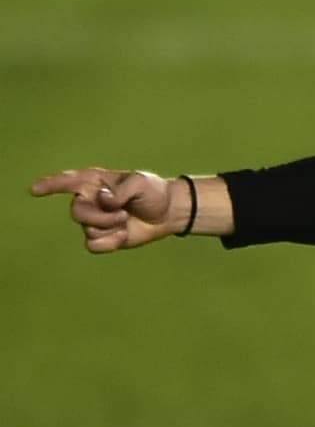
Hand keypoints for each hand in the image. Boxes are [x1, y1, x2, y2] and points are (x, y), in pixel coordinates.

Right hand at [30, 168, 186, 252]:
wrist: (167, 213)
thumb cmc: (153, 192)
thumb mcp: (140, 183)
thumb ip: (119, 190)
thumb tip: (102, 200)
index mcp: (96, 182)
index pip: (68, 181)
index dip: (50, 185)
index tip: (34, 190)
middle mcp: (91, 200)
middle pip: (77, 212)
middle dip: (100, 217)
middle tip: (122, 214)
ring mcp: (95, 219)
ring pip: (86, 229)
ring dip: (109, 228)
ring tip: (125, 220)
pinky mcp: (102, 237)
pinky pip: (93, 245)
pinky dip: (109, 242)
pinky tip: (123, 236)